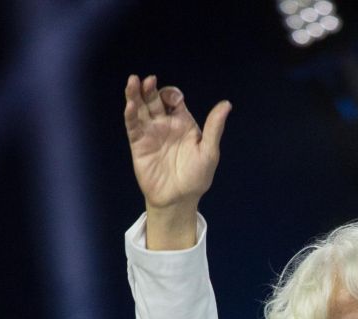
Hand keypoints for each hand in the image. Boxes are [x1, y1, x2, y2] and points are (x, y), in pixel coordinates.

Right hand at [123, 74, 230, 246]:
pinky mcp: (138, 143)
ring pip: (140, 108)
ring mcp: (151, 132)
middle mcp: (165, 124)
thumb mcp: (209, 152)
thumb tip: (226, 104)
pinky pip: (133, 125)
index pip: (174, 99)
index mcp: (183, 122)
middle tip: (149, 80)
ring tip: (132, 81)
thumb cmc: (197, 177)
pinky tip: (130, 105)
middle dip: (151, 89)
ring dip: (135, 94)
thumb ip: (214, 128)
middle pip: (154, 99)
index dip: (172, 94)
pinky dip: (130, 114)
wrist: (179, 199)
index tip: (175, 99)